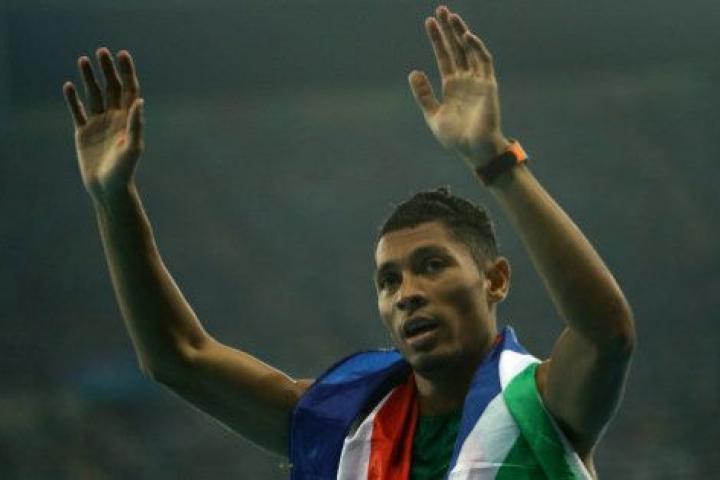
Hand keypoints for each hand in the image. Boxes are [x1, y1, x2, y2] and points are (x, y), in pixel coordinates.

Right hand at [63, 48, 143, 198]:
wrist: (108, 189)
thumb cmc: (124, 171)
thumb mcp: (132, 147)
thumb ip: (136, 124)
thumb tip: (140, 101)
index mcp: (129, 120)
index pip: (129, 90)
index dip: (127, 72)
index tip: (122, 54)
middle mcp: (115, 118)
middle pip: (111, 88)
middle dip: (107, 69)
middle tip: (102, 51)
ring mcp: (99, 124)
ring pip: (94, 95)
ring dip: (89, 78)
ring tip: (83, 59)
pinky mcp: (84, 132)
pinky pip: (77, 110)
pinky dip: (73, 98)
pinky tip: (69, 85)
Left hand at [409, 6, 509, 168]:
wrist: (473, 149)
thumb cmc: (455, 137)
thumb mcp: (433, 115)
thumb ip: (423, 94)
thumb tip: (413, 71)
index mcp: (452, 85)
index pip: (444, 55)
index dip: (437, 38)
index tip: (429, 22)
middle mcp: (465, 79)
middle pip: (456, 47)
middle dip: (448, 29)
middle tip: (440, 9)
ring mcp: (478, 80)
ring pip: (469, 49)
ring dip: (461, 32)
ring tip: (451, 16)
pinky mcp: (488, 84)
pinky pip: (483, 61)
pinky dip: (475, 47)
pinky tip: (465, 35)